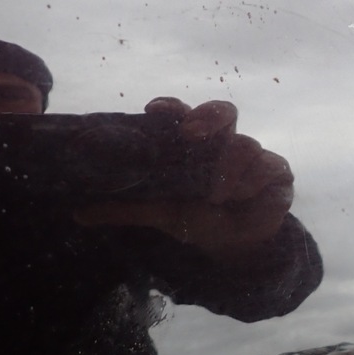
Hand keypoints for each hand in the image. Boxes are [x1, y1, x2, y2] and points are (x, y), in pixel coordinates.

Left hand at [74, 98, 294, 257]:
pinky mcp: (276, 171)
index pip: (183, 114)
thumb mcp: (161, 213)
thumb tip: (77, 212)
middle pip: (223, 110)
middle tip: (192, 134)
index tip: (154, 110)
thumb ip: (125, 209)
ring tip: (217, 197)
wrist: (237, 246)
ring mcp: (252, 154)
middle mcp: (224, 141)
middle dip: (208, 117)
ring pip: (246, 144)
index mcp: (196, 144)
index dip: (172, 108)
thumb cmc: (200, 220)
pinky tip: (243, 197)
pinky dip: (254, 182)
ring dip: (230, 169)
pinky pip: (269, 166)